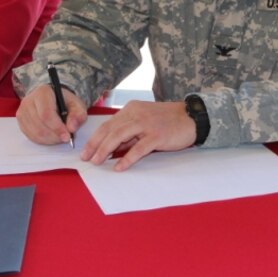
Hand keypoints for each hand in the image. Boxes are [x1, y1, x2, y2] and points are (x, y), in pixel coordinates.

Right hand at [16, 84, 87, 144]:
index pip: (46, 114)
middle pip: (40, 125)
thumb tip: (72, 128)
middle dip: (54, 136)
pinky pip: (30, 136)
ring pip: (35, 133)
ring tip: (59, 137)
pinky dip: (43, 140)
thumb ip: (77, 115)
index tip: (67, 137)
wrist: (52, 98)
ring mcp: (22, 112)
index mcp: (43, 93)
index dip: (57, 128)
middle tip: (65, 138)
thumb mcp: (76, 104)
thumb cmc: (65, 101)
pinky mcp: (21, 121)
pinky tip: (51, 137)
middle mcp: (29, 101)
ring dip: (49, 140)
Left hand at [81, 100, 195, 170]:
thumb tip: (112, 149)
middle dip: (96, 145)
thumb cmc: (168, 121)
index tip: (86, 151)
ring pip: (120, 136)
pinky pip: (139, 148)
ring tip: (98, 162)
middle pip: (110, 130)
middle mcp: (136, 114)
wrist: (191, 118)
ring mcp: (147, 124)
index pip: (108, 124)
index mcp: (131, 109)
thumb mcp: (145, 122)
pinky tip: (119, 167)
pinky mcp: (157, 135)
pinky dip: (127, 158)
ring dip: (106, 150)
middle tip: (87, 158)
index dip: (95, 138)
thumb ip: (130, 133)